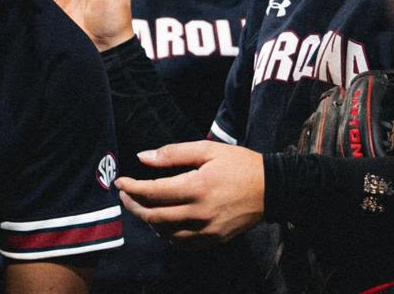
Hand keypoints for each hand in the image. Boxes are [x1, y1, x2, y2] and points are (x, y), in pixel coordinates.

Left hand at [116, 141, 265, 244]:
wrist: (273, 189)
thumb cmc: (239, 165)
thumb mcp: (207, 150)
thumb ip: (173, 153)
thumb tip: (142, 157)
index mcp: (196, 187)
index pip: (152, 192)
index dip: (131, 188)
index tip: (120, 182)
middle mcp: (200, 212)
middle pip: (153, 216)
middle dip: (133, 206)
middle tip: (124, 196)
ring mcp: (207, 229)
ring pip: (165, 232)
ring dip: (148, 221)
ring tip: (141, 207)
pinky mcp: (215, 239)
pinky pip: (182, 243)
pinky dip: (167, 234)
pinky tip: (162, 223)